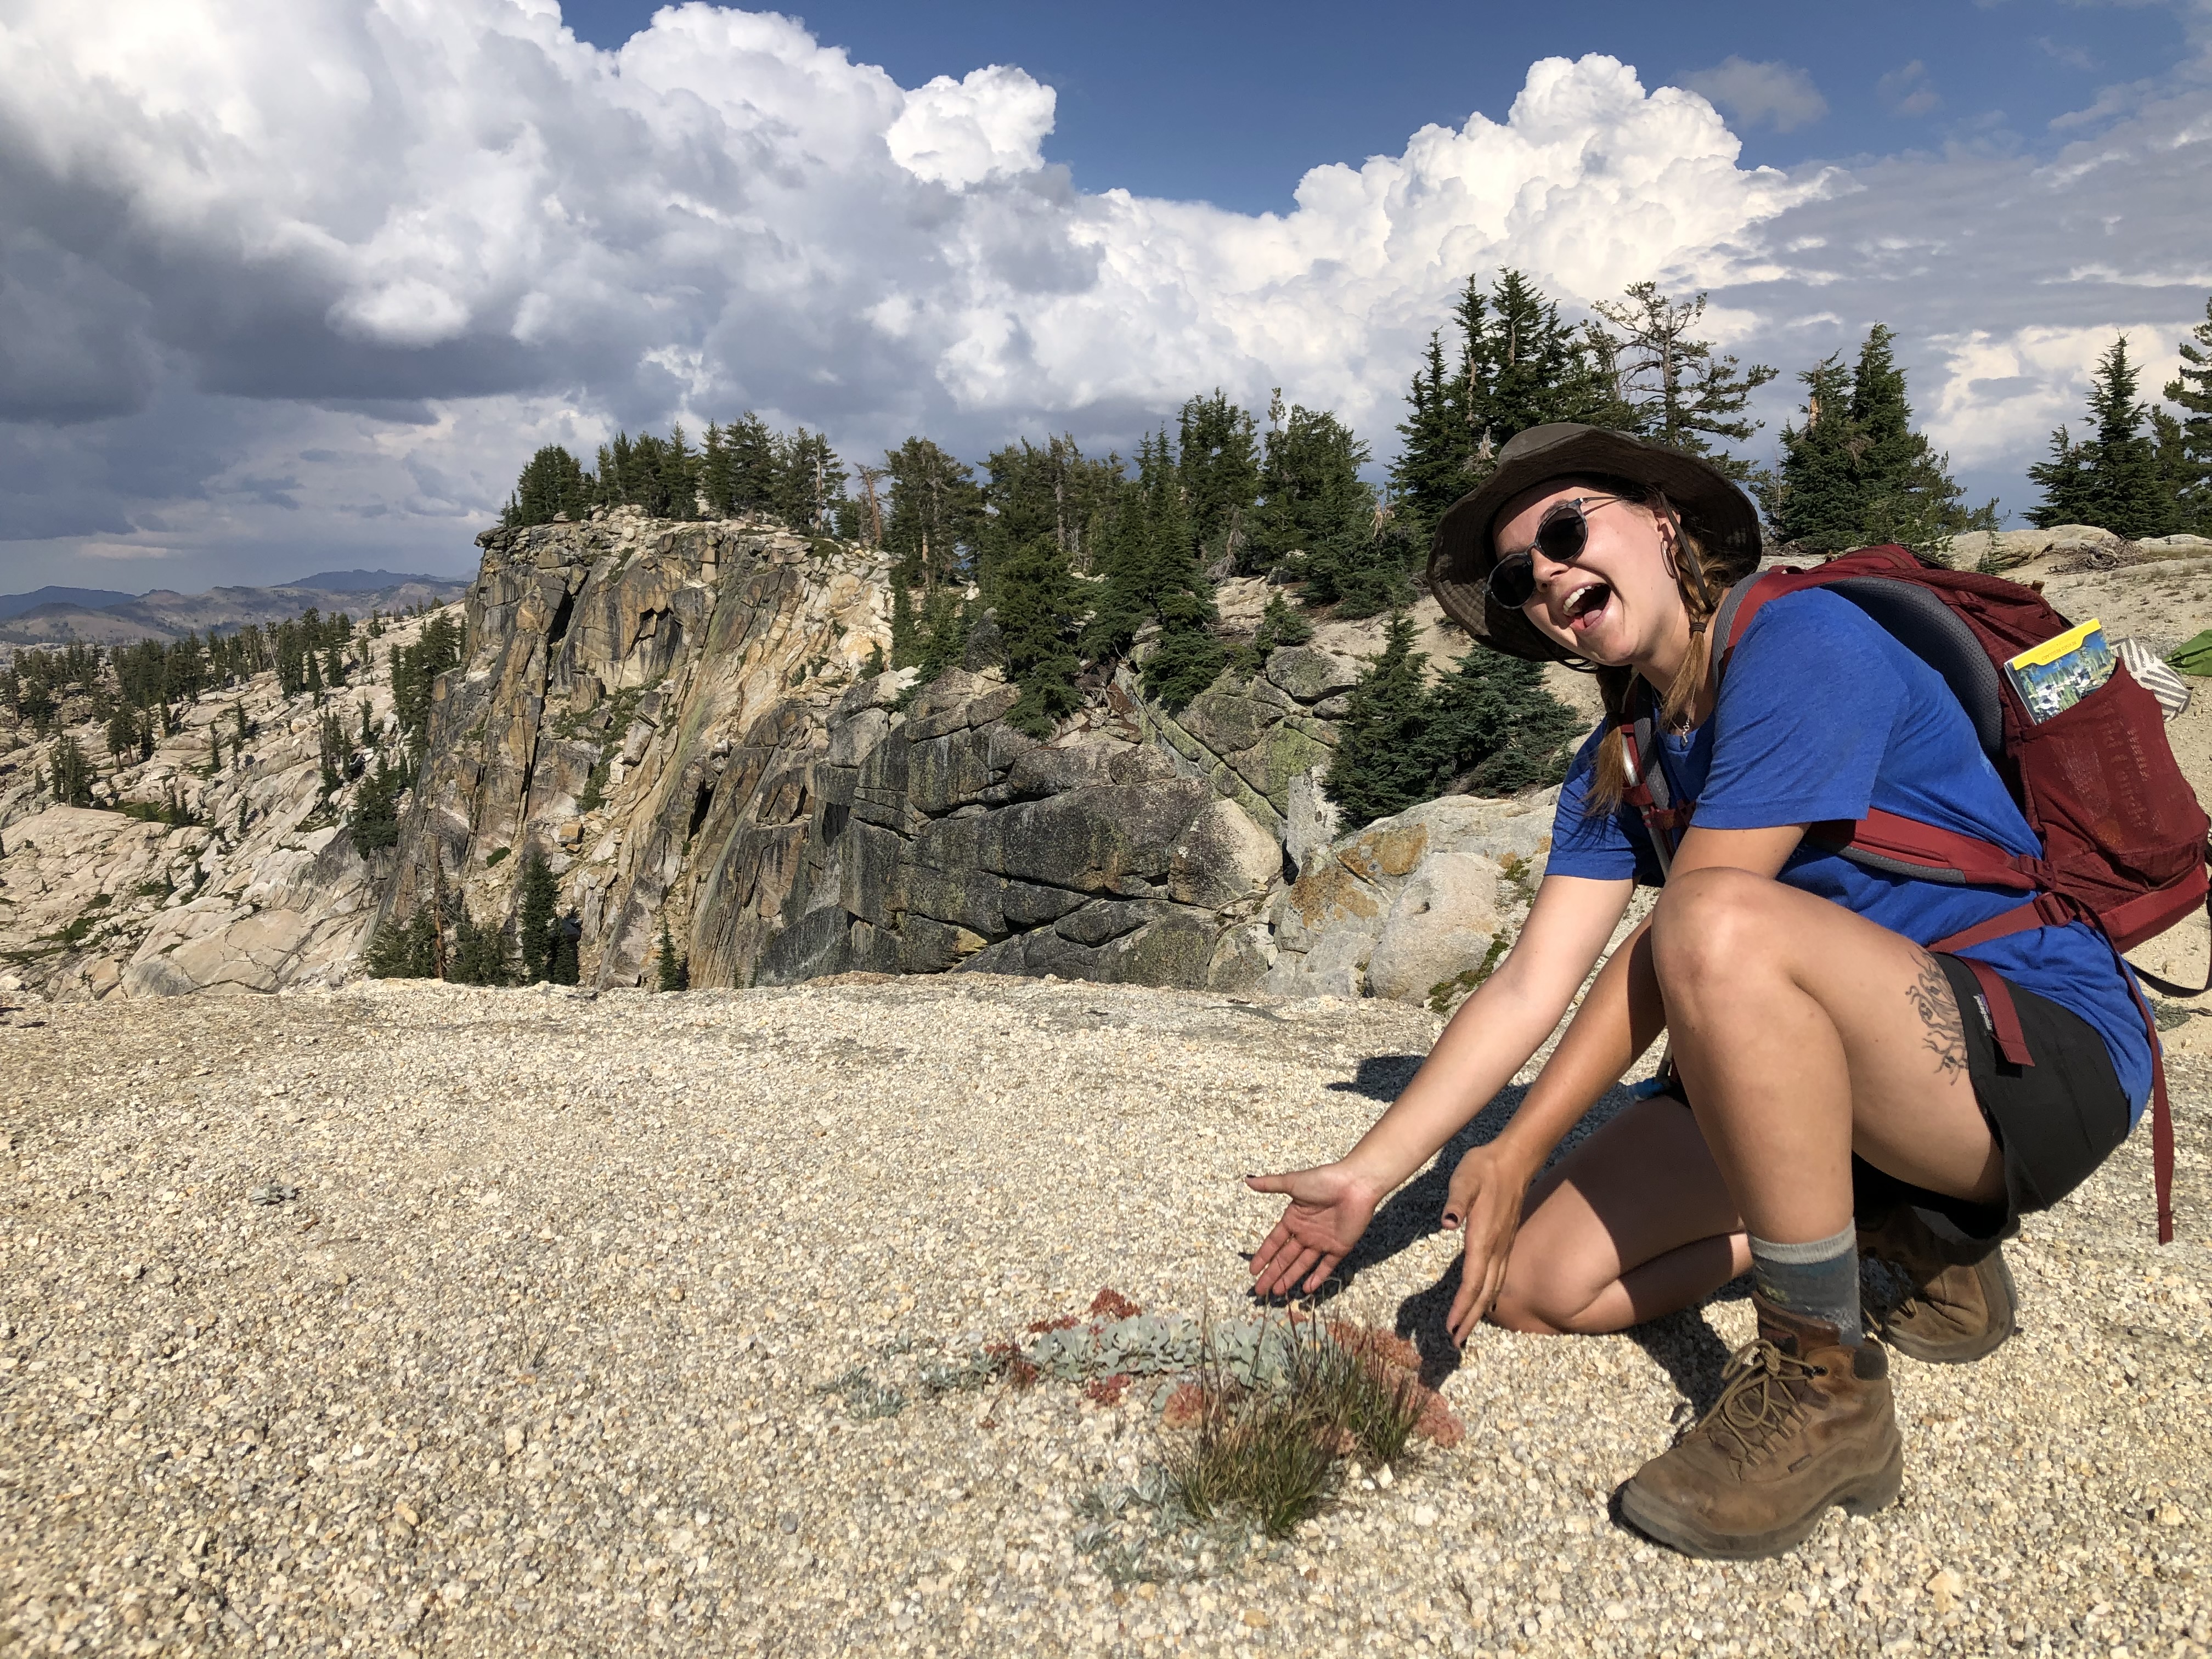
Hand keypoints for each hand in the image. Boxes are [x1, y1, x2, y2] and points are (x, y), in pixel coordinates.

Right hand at [1243, 1164, 1381, 1297]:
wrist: (1355, 1185)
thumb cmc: (1324, 1181)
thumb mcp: (1293, 1182)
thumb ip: (1270, 1185)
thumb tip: (1247, 1180)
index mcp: (1294, 1219)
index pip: (1274, 1242)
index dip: (1263, 1256)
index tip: (1253, 1270)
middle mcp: (1306, 1233)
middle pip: (1285, 1258)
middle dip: (1272, 1274)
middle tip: (1259, 1290)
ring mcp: (1322, 1242)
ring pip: (1302, 1265)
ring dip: (1290, 1278)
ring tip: (1277, 1293)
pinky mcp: (1339, 1248)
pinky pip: (1326, 1266)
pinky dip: (1317, 1278)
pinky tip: (1306, 1290)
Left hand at [1441, 1142, 1535, 1346]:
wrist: (1514, 1159)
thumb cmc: (1484, 1168)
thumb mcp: (1464, 1179)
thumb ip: (1456, 1201)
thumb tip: (1447, 1223)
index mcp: (1483, 1238)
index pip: (1472, 1282)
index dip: (1461, 1307)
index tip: (1450, 1329)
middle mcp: (1495, 1248)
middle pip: (1483, 1293)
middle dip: (1469, 1319)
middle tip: (1456, 1343)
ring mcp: (1503, 1246)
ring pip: (1492, 1288)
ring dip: (1479, 1311)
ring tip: (1466, 1330)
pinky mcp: (1505, 1241)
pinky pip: (1498, 1276)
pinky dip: (1489, 1295)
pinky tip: (1484, 1302)